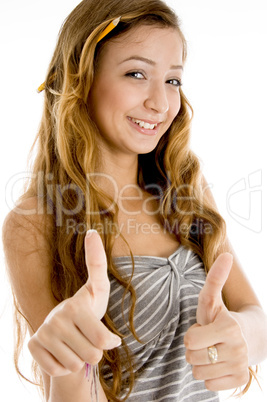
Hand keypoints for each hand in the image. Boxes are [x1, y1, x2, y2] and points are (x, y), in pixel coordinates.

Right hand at [28, 230, 120, 376]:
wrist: (64, 326)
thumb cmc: (87, 307)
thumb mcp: (99, 288)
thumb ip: (98, 262)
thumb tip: (91, 230)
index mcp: (75, 306)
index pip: (103, 341)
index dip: (109, 342)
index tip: (109, 336)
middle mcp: (55, 319)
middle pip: (92, 355)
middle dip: (94, 351)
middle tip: (87, 337)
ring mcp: (42, 334)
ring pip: (75, 365)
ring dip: (79, 358)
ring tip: (75, 342)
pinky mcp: (33, 347)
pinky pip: (58, 370)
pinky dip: (64, 365)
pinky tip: (62, 350)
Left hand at [184, 253, 248, 390]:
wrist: (249, 338)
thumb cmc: (223, 317)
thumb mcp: (213, 299)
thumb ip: (215, 279)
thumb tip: (226, 254)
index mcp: (229, 328)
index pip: (190, 341)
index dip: (192, 335)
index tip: (203, 328)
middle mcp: (237, 349)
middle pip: (191, 358)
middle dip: (194, 349)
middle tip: (207, 340)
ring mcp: (239, 367)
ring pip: (198, 373)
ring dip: (200, 362)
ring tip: (212, 350)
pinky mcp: (238, 381)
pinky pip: (207, 384)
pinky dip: (209, 375)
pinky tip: (218, 363)